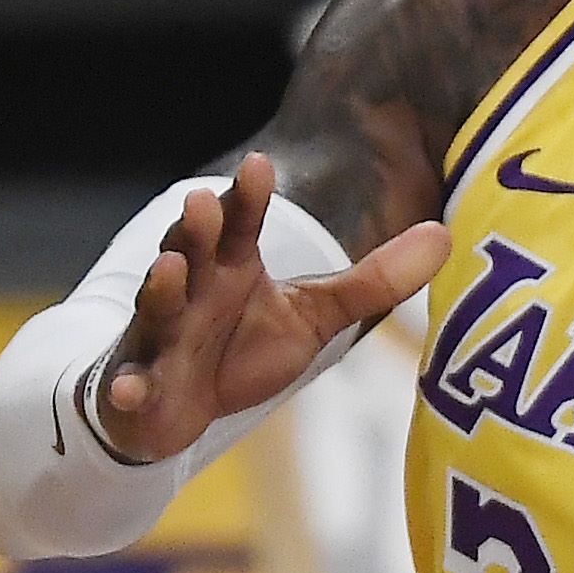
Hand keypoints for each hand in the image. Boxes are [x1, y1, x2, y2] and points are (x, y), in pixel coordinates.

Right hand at [89, 153, 450, 463]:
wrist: (179, 408)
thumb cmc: (242, 349)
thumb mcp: (314, 316)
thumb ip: (372, 280)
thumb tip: (444, 235)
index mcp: (230, 266)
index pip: (239, 224)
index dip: (247, 196)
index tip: (260, 164)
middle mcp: (190, 292)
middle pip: (191, 252)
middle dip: (195, 229)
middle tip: (204, 201)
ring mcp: (159, 338)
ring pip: (157, 310)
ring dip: (159, 290)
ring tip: (168, 268)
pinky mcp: (140, 387)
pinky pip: (132, 386)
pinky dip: (129, 387)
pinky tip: (129, 388)